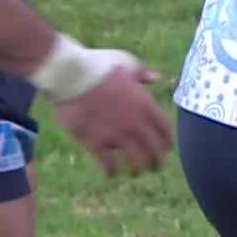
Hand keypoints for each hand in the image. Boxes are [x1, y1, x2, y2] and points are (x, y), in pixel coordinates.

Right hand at [53, 63, 172, 175]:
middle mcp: (136, 124)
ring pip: (136, 162)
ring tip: (134, 172)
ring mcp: (118, 135)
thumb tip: (157, 77)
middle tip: (154, 167)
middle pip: (155, 151)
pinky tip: (111, 173)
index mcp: (146, 106)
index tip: (166, 149)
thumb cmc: (97, 64)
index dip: (167, 143)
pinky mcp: (97, 142)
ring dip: (137, 169)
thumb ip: (143, 73)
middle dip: (157, 162)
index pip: (165, 131)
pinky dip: (111, 171)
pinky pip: (109, 163)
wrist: (70, 74)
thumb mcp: (126, 62)